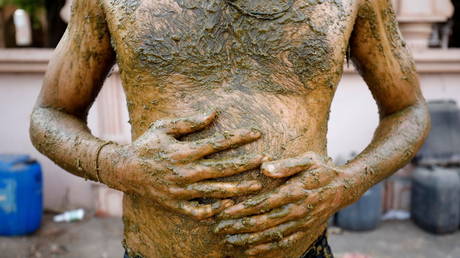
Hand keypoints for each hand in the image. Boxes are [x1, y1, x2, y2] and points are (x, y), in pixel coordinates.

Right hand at [107, 111, 265, 219]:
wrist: (126, 170)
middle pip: (222, 169)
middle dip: (246, 164)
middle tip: (265, 160)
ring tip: (257, 186)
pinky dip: (215, 211)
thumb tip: (213, 112)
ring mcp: (182, 190)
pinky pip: (199, 211)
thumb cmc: (147, 145)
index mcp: (183, 151)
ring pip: (216, 191)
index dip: (239, 137)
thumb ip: (190, 122)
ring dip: (238, 189)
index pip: (217, 143)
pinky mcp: (177, 204)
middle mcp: (185, 172)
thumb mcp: (165, 128)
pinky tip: (230, 206)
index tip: (256, 133)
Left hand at [213, 152, 356, 255]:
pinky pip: (282, 242)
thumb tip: (264, 168)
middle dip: (239, 226)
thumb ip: (285, 165)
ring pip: (270, 235)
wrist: (344, 188)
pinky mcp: (303, 230)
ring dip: (248, 239)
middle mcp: (296, 210)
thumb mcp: (307, 160)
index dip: (243, 209)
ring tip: (228, 240)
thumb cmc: (321, 169)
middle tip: (219, 228)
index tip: (225, 211)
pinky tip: (250, 250)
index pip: (263, 203)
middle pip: (263, 222)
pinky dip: (266, 248)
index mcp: (294, 191)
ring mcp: (300, 223)